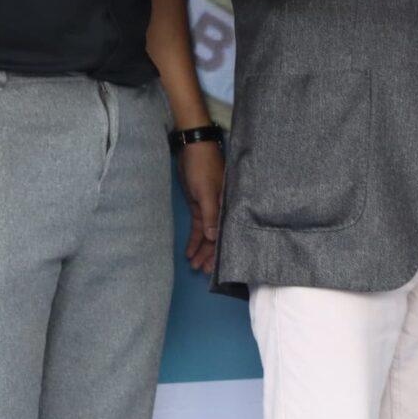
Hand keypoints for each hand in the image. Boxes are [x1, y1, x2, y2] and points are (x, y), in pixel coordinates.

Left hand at [179, 140, 224, 272]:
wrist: (192, 148)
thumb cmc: (203, 167)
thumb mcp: (206, 191)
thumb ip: (210, 214)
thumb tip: (213, 238)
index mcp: (228, 205)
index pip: (226, 233)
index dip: (220, 251)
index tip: (214, 268)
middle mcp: (222, 209)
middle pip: (216, 237)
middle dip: (209, 255)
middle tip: (202, 271)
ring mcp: (209, 208)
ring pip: (206, 234)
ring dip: (200, 250)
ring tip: (194, 265)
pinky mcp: (199, 206)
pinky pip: (198, 227)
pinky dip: (194, 239)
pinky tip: (189, 252)